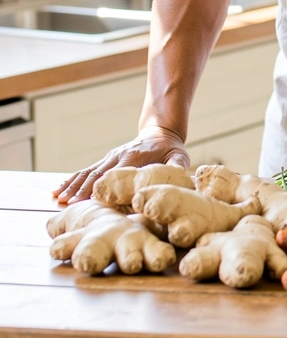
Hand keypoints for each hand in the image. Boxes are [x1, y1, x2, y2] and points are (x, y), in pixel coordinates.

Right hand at [52, 126, 189, 203]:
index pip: (115, 175)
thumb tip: (179, 177)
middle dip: (82, 190)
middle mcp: (118, 157)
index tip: (89, 202)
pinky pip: (86, 170)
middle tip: (68, 205)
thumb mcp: (178, 155)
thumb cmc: (170, 148)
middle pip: (97, 175)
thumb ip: (176, 166)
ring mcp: (110, 158)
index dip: (102, 188)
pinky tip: (58, 189)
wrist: (161, 132)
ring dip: (73, 186)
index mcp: (134, 158)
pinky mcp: (106, 160)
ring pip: (88, 173)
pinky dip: (71, 179)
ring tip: (58, 199)